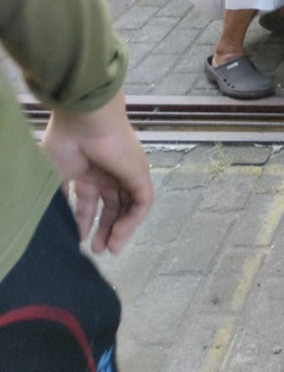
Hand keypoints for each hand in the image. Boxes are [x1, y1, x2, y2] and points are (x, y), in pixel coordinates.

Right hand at [40, 90, 152, 254]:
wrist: (84, 120)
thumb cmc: (64, 144)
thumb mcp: (53, 178)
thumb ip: (58, 201)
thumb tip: (56, 224)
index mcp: (88, 171)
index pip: (91, 203)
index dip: (85, 222)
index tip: (78, 241)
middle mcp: (108, 173)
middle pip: (112, 207)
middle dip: (105, 230)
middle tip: (98, 250)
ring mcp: (125, 173)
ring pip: (128, 207)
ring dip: (120, 229)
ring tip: (110, 249)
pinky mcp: (140, 174)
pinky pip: (142, 202)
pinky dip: (132, 220)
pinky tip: (119, 234)